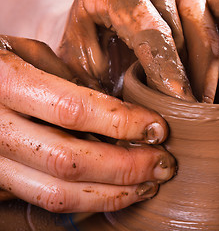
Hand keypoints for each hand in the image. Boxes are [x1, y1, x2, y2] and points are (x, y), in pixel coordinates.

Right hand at [0, 35, 175, 212]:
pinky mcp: (0, 182)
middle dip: (127, 167)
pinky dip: (89, 201)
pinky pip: (47, 200)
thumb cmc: (2, 64)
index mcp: (4, 83)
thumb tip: (122, 113)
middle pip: (69, 161)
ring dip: (114, 193)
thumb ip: (71, 82)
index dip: (122, 123)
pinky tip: (118, 191)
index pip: (73, 110)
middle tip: (164, 163)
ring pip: (57, 193)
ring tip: (149, 184)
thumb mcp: (32, 55)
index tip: (157, 129)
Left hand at [57, 0, 218, 102]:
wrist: (103, 2)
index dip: (171, 76)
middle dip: (192, 81)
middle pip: (183, 37)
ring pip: (207, 29)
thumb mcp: (76, 50)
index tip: (184, 108)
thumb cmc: (91, 32)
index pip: (152, 38)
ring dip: (211, 70)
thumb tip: (112, 110)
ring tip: (210, 102)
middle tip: (196, 117)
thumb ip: (87, 72)